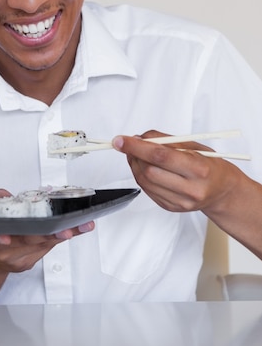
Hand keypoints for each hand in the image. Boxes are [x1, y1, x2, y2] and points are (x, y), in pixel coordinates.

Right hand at [0, 186, 94, 273]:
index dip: (1, 238)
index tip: (6, 238)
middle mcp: (6, 250)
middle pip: (28, 242)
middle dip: (48, 235)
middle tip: (65, 230)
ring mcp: (18, 258)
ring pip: (43, 245)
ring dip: (63, 234)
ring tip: (81, 225)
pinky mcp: (29, 262)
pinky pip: (48, 249)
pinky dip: (63, 237)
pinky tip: (78, 228)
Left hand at [112, 131, 239, 213]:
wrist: (223, 191)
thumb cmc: (210, 165)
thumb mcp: (194, 146)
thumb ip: (166, 140)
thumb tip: (140, 137)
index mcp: (199, 170)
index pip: (160, 156)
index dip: (137, 147)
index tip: (121, 140)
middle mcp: (191, 189)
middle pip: (149, 172)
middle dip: (133, 155)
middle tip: (128, 144)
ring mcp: (181, 202)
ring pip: (144, 182)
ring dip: (134, 165)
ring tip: (136, 153)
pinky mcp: (171, 208)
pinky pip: (147, 191)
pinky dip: (140, 176)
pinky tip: (144, 166)